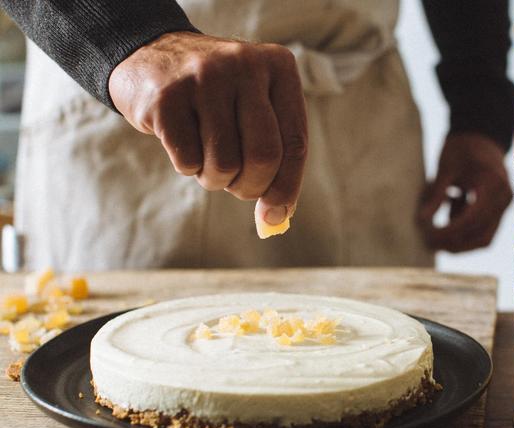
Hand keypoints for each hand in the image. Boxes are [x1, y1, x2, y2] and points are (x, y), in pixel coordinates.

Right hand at [109, 31, 306, 225]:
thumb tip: (277, 219)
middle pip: (264, 156)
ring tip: (207, 158)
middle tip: (238, 187)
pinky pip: (188, 160)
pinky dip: (188, 167)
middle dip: (251, 187)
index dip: (287, 187)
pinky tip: (183, 142)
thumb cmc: (218, 98)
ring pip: (225, 164)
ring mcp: (204, 77)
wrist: (151, 55)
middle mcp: (245, 65)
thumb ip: (277, 158)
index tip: (275, 215)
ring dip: (216, 179)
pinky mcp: (166, 97)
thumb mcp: (256, 109)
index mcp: (279, 67)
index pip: (295, 143)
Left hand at [417, 133, 511, 251]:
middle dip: (454, 243)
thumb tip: (421, 221)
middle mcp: (504, 198)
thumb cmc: (462, 148)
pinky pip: (482, 231)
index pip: (473, 218)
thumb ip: (436, 195)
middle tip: (428, 243)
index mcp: (493, 184)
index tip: (430, 235)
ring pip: (483, 238)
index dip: (451, 231)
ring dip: (459, 242)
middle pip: (481, 235)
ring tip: (434, 237)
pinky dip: (463, 231)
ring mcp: (503, 206)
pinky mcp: (498, 211)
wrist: (481, 136)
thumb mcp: (446, 168)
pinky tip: (448, 217)